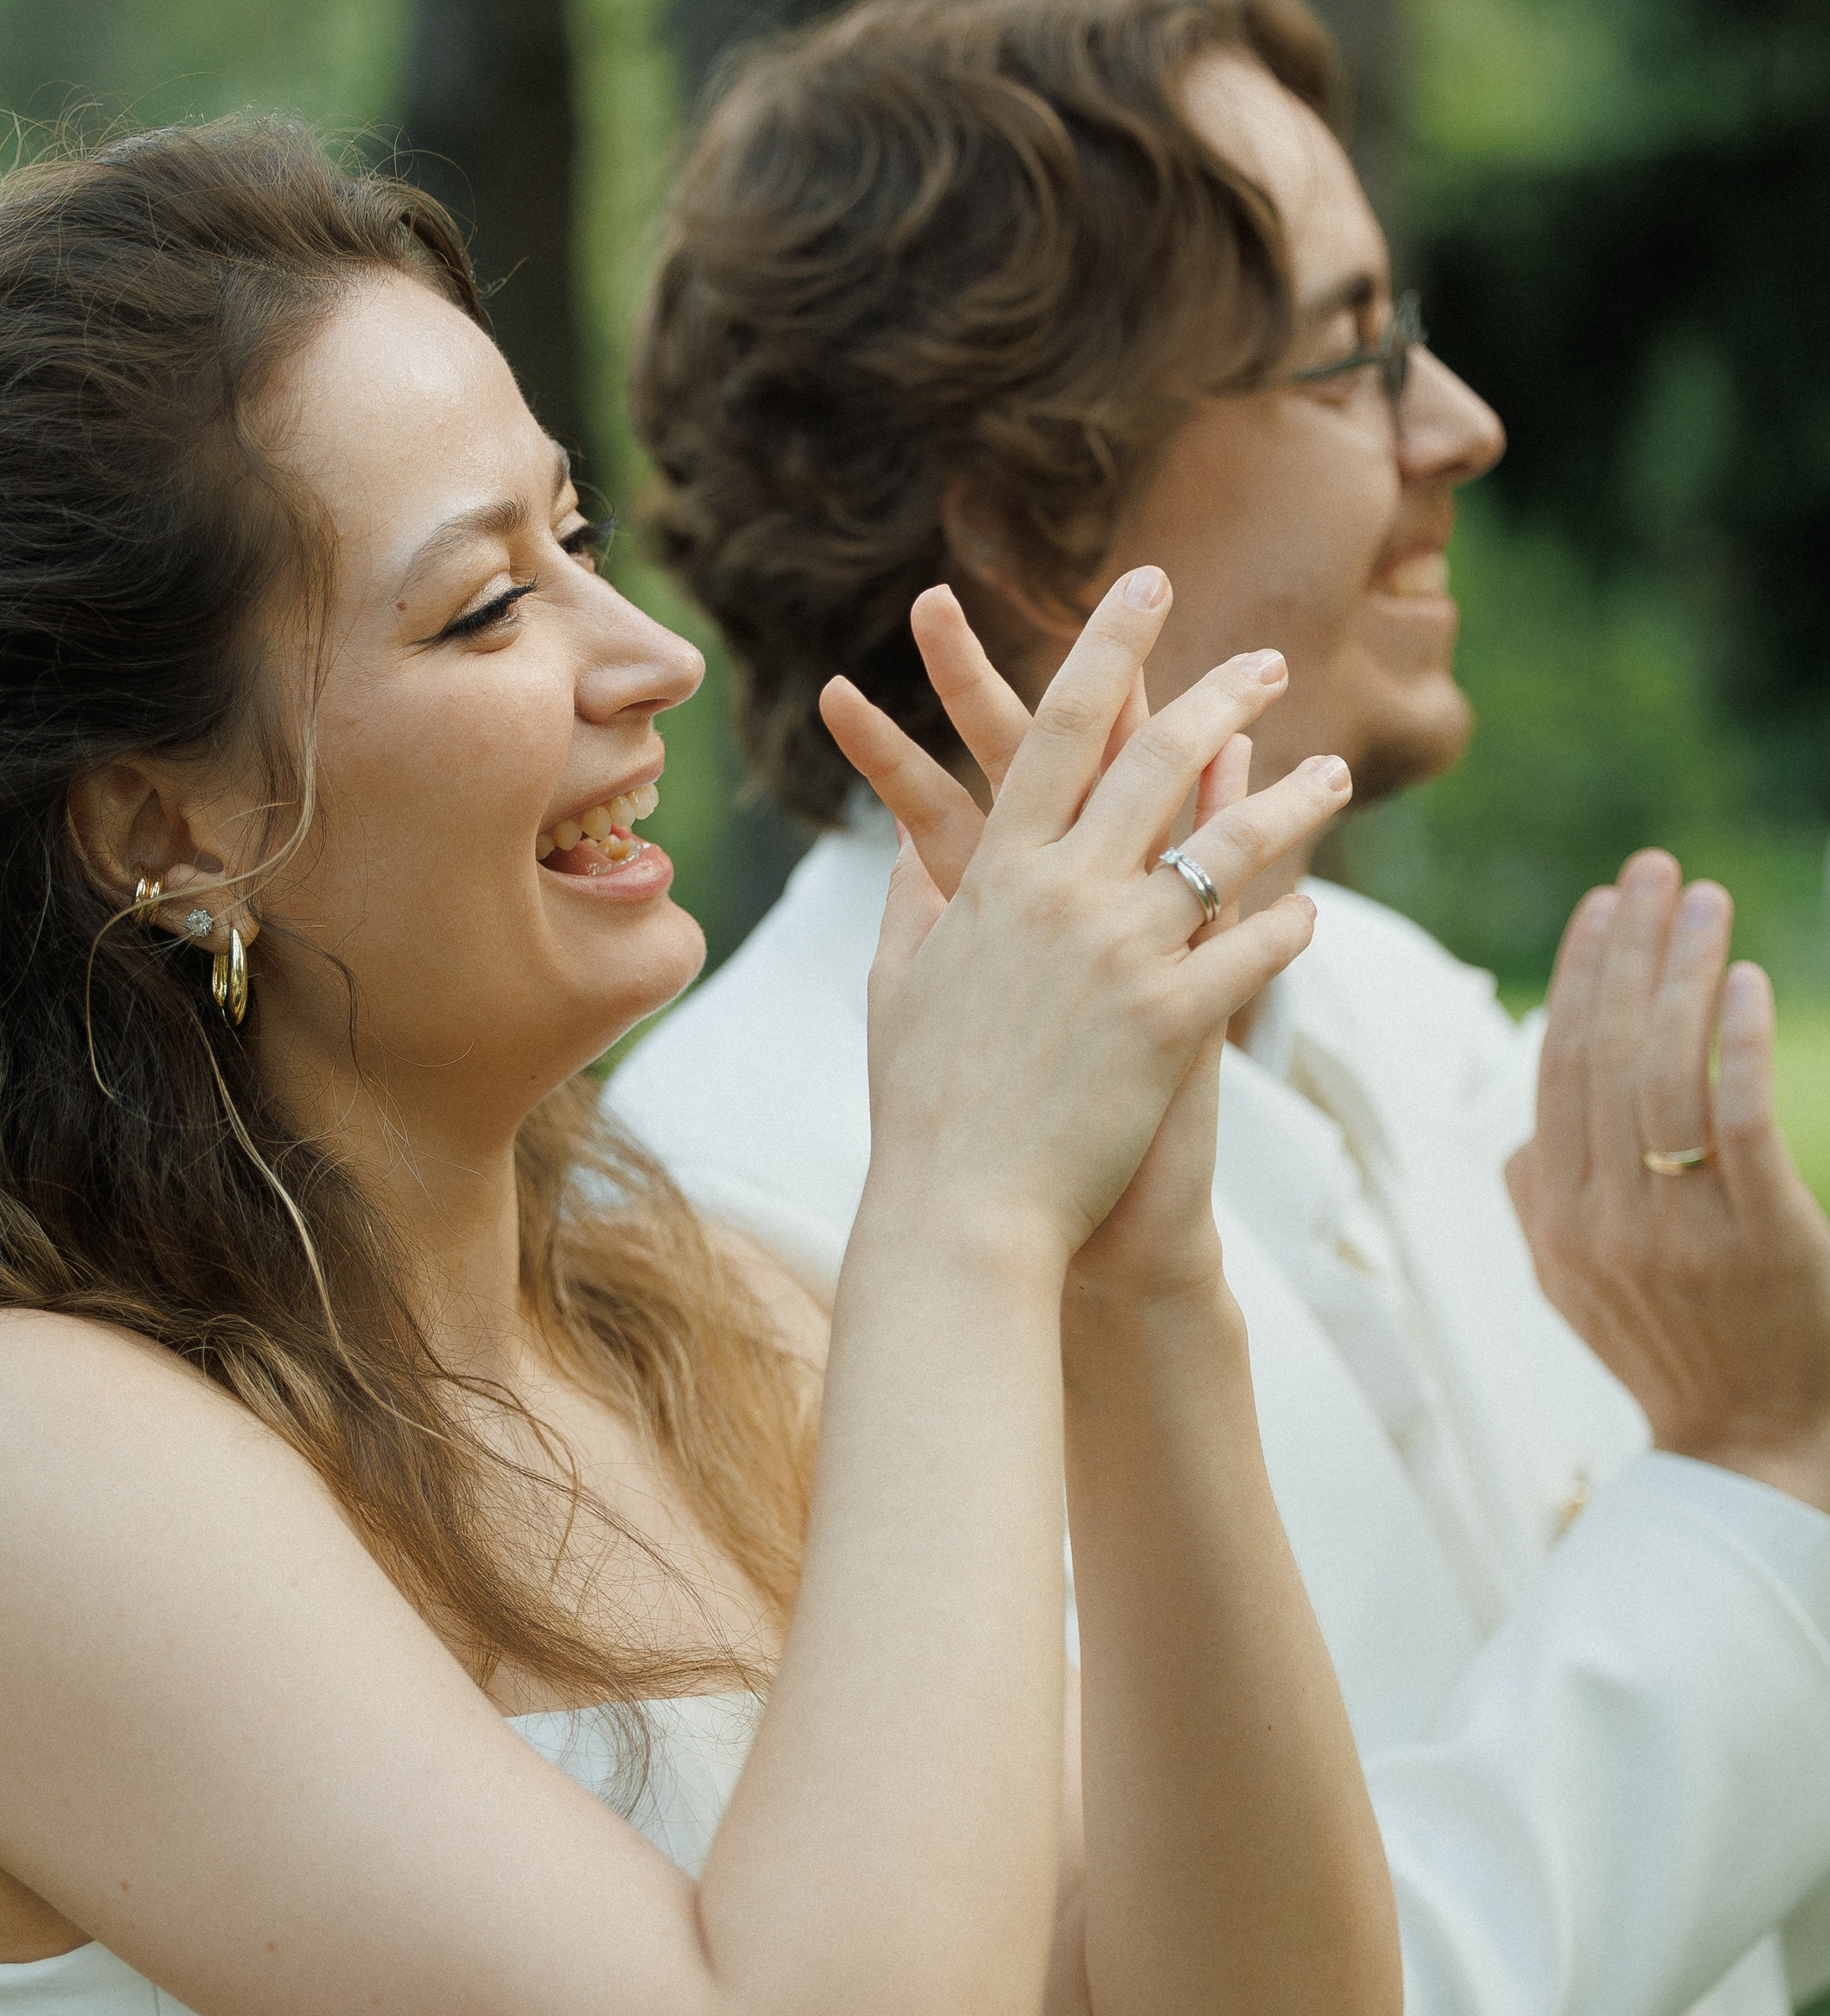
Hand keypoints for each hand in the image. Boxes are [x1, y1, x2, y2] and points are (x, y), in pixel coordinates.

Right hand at [824, 583, 1350, 1294]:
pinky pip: (1253, 949)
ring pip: (1226, 844)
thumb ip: (914, 908)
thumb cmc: (920, 1111)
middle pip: (1155, 761)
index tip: (1147, 586)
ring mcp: (1120, 952)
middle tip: (1266, 661)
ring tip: (1336, 771)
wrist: (960, 1211)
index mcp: (993, 875)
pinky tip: (1310, 912)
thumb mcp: (897, 991)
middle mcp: (1060, 893)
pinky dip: (1286, 926)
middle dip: (1219, 696)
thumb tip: (914, 855)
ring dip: (1291, 800)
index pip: (1057, 727)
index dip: (1108, 646)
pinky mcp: (1172, 1020)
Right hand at [1507, 849, 1829, 1512]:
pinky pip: (1733, 1123)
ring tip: (1705, 900)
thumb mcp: (1577, 1286)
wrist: (1750, 1446)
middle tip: (1655, 870)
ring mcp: (1673, 1233)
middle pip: (1603, 1057)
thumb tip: (1516, 1136)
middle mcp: (1600, 1224)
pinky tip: (1744, 982)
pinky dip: (1734, 1043)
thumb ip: (1541, 1205)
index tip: (1601, 904)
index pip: (1557, 1073)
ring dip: (1683, 973)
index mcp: (1554, 1222)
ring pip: (1663, 1076)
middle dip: (1629, 949)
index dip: (1577, 979)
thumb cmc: (1676, 1351)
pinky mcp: (1756, 1238)